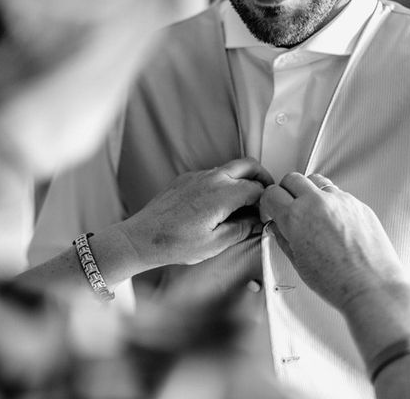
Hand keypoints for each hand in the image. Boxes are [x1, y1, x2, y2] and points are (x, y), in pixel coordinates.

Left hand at [120, 158, 272, 267]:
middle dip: (262, 177)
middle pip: (248, 166)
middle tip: (266, 194)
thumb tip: (256, 223)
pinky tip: (221, 203)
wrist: (143, 237)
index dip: (266, 201)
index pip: (257, 188)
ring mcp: (197, 176)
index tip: (266, 213)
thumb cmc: (173, 242)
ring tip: (244, 202)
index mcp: (222, 195)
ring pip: (230, 168)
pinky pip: (212, 174)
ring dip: (242, 179)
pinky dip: (224, 182)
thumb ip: (241, 230)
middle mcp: (211, 179)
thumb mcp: (214, 244)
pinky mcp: (186, 178)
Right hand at [260, 172, 405, 310]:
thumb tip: (278, 227)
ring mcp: (339, 200)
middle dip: (286, 191)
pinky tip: (331, 220)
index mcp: (296, 217)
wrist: (371, 287)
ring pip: (316, 181)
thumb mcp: (298, 262)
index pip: (271, 193)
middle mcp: (317, 203)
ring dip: (308, 191)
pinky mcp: (357, 203)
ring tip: (311, 211)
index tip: (272, 211)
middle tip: (288, 207)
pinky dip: (329, 201)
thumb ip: (283, 239)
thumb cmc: (337, 281)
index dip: (268, 203)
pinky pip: (337, 193)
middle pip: (292, 179)